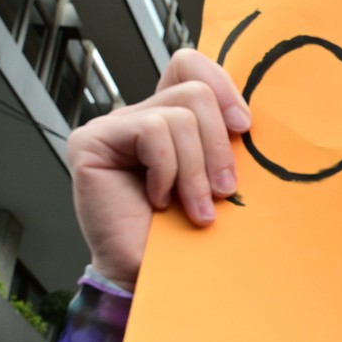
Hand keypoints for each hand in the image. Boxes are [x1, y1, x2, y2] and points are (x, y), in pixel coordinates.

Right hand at [67, 50, 250, 286]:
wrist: (152, 278)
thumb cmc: (189, 234)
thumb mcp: (219, 176)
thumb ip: (224, 139)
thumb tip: (250, 116)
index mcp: (169, 118)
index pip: (189, 64)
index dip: (222, 85)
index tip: (244, 128)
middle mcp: (137, 116)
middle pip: (195, 91)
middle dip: (219, 146)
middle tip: (225, 191)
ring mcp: (111, 127)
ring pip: (179, 115)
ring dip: (197, 170)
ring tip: (197, 209)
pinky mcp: (90, 142)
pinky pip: (151, 132)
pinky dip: (168, 171)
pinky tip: (158, 201)